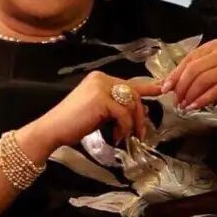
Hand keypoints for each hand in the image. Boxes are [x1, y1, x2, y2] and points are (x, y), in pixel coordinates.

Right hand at [23, 71, 161, 150]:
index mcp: (99, 79)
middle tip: (141, 133)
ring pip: (131, 104)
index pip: (128, 83)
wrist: (53, 129)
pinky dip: (124, 128)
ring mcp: (101, 87)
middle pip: (133, 93)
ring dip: (133, 124)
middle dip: (140, 115)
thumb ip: (116, 107)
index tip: (163, 89)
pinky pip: (124, 114)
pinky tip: (116, 137)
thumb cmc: (73, 123)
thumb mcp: (100, 112)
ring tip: (127, 137)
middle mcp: (101, 79)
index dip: (148, 88)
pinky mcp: (102, 99)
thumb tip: (140, 109)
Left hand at [162, 39, 216, 121]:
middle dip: (182, 87)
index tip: (165, 89)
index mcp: (212, 46)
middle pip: (194, 69)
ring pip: (203, 79)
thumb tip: (159, 85)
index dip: (175, 75)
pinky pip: (215, 90)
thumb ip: (184, 78)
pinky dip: (202, 100)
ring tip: (184, 106)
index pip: (188, 60)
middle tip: (176, 101)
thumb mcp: (204, 78)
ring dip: (190, 95)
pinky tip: (195, 107)